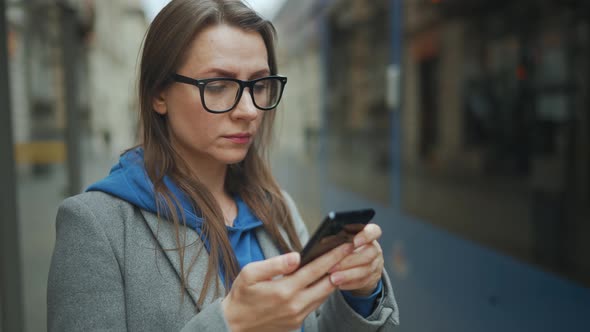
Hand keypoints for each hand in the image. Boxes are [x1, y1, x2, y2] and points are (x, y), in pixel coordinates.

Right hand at [222, 243, 353, 331]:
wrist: (234, 326)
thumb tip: (296, 256)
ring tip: (341, 264)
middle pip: (328, 284)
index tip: (346, 245)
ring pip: (324, 296)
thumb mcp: (250, 274)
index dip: (333, 256)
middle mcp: (295, 305)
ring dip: (333, 280)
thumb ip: (274, 264)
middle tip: (351, 252)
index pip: (316, 270)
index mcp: (285, 290)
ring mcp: (297, 317)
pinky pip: (314, 305)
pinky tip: (323, 281)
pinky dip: (322, 293)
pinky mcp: (296, 324)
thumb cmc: (241, 296)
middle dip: (341, 266)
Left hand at [328, 223, 383, 295]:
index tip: (354, 242)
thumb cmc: (346, 246)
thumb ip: (336, 238)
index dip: (366, 236)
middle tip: (332, 267)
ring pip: (365, 270)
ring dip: (348, 275)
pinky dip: (350, 284)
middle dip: (349, 261)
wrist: (357, 262)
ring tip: (333, 278)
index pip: (374, 231)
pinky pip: (363, 282)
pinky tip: (338, 284)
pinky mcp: (373, 278)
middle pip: (368, 254)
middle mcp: (375, 248)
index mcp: (369, 234)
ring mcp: (376, 264)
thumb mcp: (342, 239)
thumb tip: (323, 243)